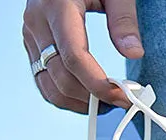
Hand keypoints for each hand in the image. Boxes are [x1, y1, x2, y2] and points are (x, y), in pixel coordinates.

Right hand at [23, 0, 143, 114]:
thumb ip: (123, 19)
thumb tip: (134, 53)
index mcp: (57, 6)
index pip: (74, 58)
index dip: (99, 85)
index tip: (123, 98)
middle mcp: (37, 23)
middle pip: (61, 77)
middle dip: (93, 98)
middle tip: (121, 102)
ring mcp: (31, 36)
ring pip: (49, 86)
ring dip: (79, 103)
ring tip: (106, 103)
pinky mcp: (31, 45)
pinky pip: (43, 82)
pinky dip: (65, 98)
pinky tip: (88, 99)